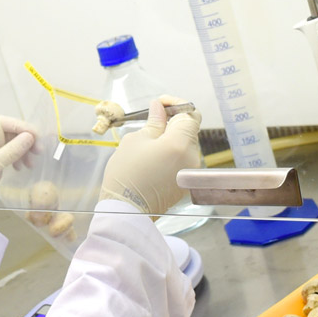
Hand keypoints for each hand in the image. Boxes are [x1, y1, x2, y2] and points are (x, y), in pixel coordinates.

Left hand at [0, 116, 37, 209]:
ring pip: (11, 144)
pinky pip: (9, 155)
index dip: (21, 126)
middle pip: (9, 132)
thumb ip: (12, 150)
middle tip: (38, 151)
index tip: (35, 135)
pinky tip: (21, 167)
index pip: (2, 122)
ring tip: (30, 163)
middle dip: (25, 140)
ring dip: (23, 151)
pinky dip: (18, 159)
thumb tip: (29, 137)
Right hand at [99, 97, 201, 214]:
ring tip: (149, 145)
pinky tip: (153, 161)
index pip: (189, 114)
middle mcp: (191, 157)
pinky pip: (182, 162)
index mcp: (180, 143)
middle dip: (172, 123)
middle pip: (189, 130)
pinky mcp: (185, 184)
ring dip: (171, 140)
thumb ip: (153, 123)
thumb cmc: (126, 174)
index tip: (161, 105)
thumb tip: (159, 108)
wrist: (126, 211)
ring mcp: (189, 173)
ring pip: (185, 146)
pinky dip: (171, 156)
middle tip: (151, 122)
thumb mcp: (135, 141)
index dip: (176, 105)